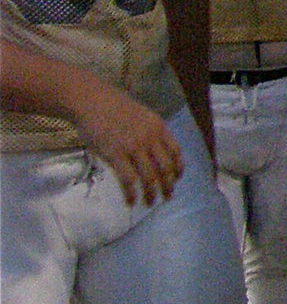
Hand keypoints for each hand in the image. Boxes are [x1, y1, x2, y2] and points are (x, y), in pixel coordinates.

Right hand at [73, 79, 183, 206]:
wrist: (91, 100)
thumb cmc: (113, 106)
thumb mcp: (141, 115)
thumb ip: (150, 132)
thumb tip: (154, 152)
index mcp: (158, 127)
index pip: (176, 151)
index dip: (178, 167)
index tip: (177, 178)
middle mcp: (150, 138)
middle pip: (165, 167)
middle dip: (168, 185)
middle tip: (168, 197)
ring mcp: (133, 147)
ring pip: (150, 177)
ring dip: (152, 193)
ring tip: (150, 203)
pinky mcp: (115, 155)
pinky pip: (128, 180)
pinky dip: (132, 194)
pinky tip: (131, 201)